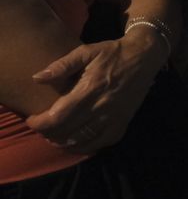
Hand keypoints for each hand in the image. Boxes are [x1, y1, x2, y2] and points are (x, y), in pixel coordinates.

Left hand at [24, 29, 167, 154]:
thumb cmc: (112, 53)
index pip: (57, 116)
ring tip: (55, 135)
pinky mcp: (123, 122)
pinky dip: (85, 146)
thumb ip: (62, 65)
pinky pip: (101, 143)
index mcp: (90, 88)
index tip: (32, 120)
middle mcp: (102, 106)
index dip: (39, 123)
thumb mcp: (86, 52)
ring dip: (63, 142)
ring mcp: (114, 117)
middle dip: (47, 133)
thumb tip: (37, 78)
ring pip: (82, 141)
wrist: (144, 57)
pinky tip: (77, 142)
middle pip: (66, 132)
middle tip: (42, 127)